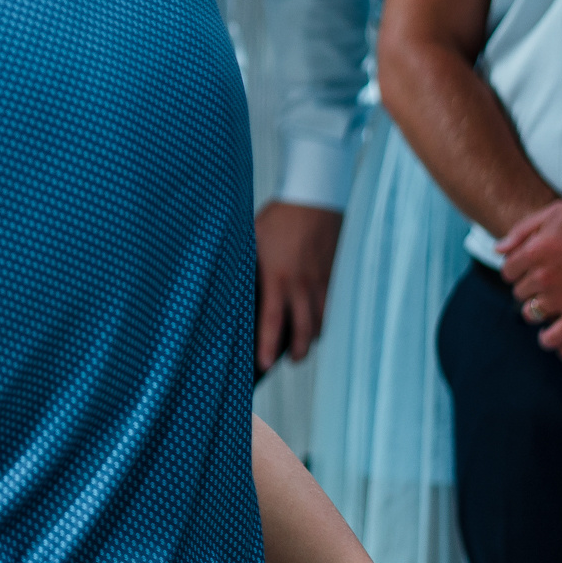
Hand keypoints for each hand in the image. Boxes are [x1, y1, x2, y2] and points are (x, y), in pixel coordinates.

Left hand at [255, 201, 342, 370]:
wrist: (314, 197)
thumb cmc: (277, 217)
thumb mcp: (251, 239)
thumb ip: (245, 266)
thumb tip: (229, 288)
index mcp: (278, 277)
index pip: (274, 321)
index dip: (269, 346)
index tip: (264, 365)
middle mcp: (302, 284)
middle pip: (305, 330)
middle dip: (298, 352)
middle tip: (289, 362)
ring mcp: (321, 281)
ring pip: (321, 320)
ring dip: (313, 337)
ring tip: (302, 347)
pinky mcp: (332, 274)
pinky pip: (331, 305)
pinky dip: (324, 318)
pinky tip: (316, 321)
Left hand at [497, 199, 561, 349]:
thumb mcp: (556, 213)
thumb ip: (522, 231)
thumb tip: (498, 250)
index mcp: (534, 251)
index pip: (507, 271)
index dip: (518, 270)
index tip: (530, 271)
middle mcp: (544, 277)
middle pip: (520, 292)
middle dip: (530, 288)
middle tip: (548, 285)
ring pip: (532, 313)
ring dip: (538, 310)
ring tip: (552, 305)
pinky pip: (555, 337)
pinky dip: (549, 339)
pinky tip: (551, 335)